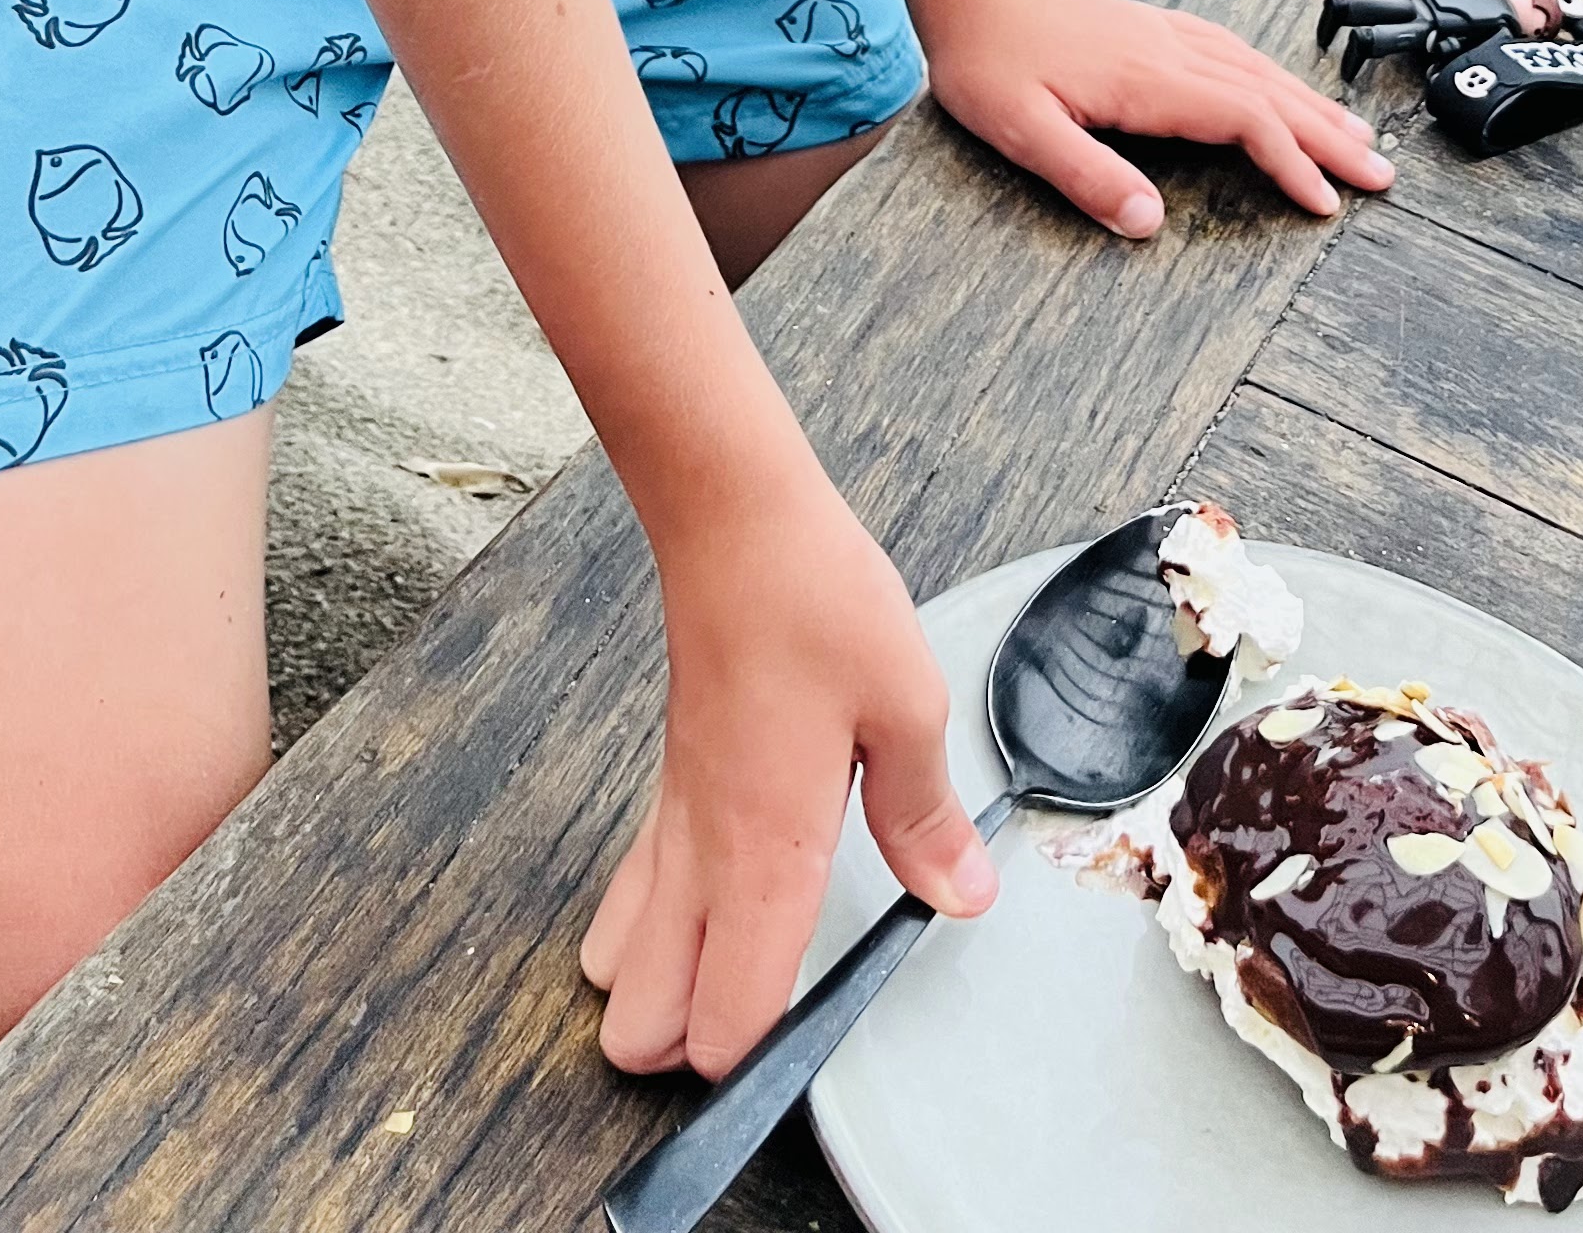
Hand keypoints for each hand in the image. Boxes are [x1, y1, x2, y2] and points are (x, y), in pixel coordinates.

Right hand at [581, 465, 993, 1076]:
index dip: (759, 1060)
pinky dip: (656, 925)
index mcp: (765, 855)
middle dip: (688, 1047)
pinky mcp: (666, 789)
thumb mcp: (906, 702)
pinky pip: (637, 895)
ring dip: (662, 988)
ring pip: (621, 966)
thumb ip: (925, 816)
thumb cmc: (815, 599)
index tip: (810, 1044)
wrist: (735, 522)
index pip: (724, 1021)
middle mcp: (703, 857)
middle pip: (642, 1023)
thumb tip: (961, 896)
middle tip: (768, 1017)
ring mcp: (672, 825)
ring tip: (735, 969)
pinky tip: (715, 900)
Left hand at [916, 0, 1395, 238]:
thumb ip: (1086, 176)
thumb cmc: (988, 64)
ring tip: (1357, 139)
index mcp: (1149, 80)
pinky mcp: (1157, 31)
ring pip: (1261, 72)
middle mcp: (1172, 51)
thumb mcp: (1021, 132)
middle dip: (1330, 137)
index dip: (1292, 162)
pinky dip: (1277, 81)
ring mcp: (1168, 35)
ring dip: (1313, 107)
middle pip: (1271, 95)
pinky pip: (1237, 55)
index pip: (1245, 121)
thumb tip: (1150, 223)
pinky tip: (1287, 94)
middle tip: (1382, 175)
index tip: (1326, 204)